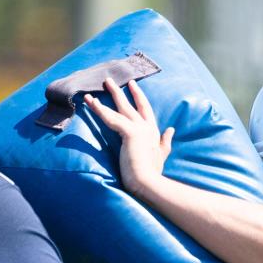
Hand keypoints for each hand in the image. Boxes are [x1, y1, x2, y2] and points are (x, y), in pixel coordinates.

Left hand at [84, 79, 174, 199]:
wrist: (149, 182)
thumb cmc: (152, 173)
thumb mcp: (162, 154)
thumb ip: (166, 141)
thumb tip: (171, 130)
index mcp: (153, 132)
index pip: (145, 109)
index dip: (138, 97)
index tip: (132, 86)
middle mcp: (147, 127)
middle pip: (132, 105)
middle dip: (121, 91)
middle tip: (110, 80)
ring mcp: (139, 129)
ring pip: (121, 108)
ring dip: (108, 96)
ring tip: (97, 86)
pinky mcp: (130, 133)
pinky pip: (111, 118)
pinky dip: (100, 110)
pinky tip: (91, 102)